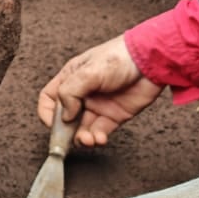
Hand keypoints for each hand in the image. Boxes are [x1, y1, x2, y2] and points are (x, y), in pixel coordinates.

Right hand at [37, 35, 163, 146]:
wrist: (151, 61)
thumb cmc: (119, 57)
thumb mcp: (88, 71)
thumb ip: (70, 92)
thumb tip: (64, 115)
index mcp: (71, 78)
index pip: (50, 98)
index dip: (47, 113)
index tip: (54, 125)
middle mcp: (82, 94)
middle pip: (65, 118)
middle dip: (66, 132)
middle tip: (68, 141)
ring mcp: (98, 106)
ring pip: (82, 129)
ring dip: (82, 138)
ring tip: (88, 140)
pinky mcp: (114, 116)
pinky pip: (100, 132)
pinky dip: (97, 138)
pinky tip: (99, 138)